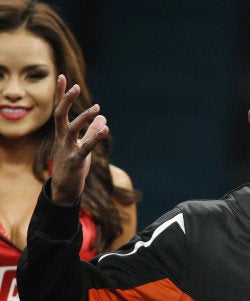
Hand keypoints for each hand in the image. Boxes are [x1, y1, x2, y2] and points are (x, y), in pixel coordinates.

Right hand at [51, 75, 108, 204]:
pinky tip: (105, 129)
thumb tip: (103, 118)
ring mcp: (67, 149)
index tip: (62, 76)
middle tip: (76, 86)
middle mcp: (62, 138)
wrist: (65, 189)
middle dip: (66, 100)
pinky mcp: (75, 161)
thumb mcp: (83, 146)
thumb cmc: (73, 165)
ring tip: (96, 108)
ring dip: (84, 118)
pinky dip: (95, 138)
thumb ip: (92, 131)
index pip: (59, 109)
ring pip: (72, 129)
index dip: (60, 94)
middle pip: (60, 115)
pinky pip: (85, 148)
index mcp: (63, 133)